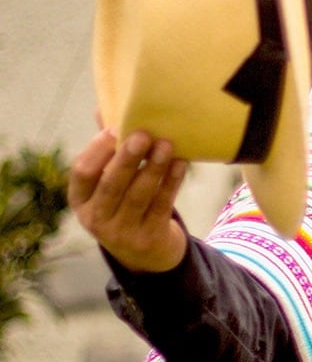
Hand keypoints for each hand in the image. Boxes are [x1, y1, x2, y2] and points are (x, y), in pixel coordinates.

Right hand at [69, 128, 187, 272]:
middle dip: (127, 158)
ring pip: (139, 195)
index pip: (82, 173)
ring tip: (167, 144)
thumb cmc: (126, 205)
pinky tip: (181, 163)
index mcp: (80, 201)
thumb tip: (104, 107)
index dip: (98, 151)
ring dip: (154, 167)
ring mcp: (122, 232)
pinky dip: (172, 182)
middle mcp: (96, 218)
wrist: (147, 254)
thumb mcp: (109, 185)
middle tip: (143, 134)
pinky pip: (162, 205)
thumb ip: (107, 150)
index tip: (115, 129)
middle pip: (112, 185)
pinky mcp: (149, 237)